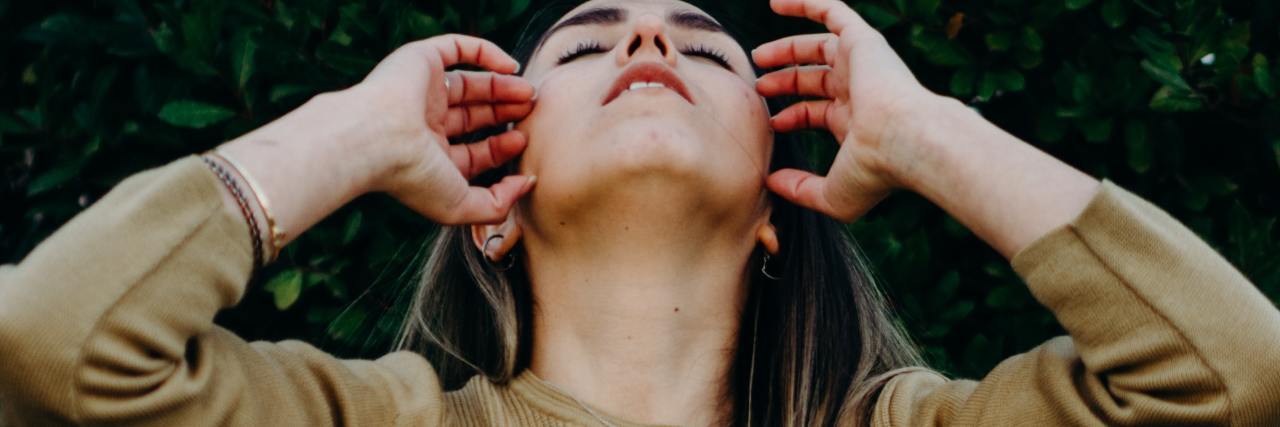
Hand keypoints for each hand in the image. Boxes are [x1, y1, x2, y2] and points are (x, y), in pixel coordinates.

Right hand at [353, 34, 536, 224]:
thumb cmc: (413, 177)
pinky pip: (457, 48)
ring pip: (469, 84)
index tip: (523, 143)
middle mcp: (422, 124)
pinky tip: (511, 67)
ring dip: (502, 86)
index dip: (500, 148)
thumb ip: (497, 204)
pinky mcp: (421, 60)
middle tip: (531, 111)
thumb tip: (526, 184)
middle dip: (504, 114)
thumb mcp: (460, 206)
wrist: (375, 138)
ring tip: (529, 93)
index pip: (471, 152)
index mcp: (427, 158)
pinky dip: (486, 52)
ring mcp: (421, 91)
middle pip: (473, 116)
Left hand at [754, 0, 939, 221]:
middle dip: (786, 82)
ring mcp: (863, 65)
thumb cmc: (875, 172)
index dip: (791, 116)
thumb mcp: (832, 194)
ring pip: (820, 47)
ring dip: (788, 50)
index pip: (818, 113)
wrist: (904, 139)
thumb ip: (800, 189)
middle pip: (815, 80)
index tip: (771, 123)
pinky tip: (776, 2)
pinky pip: (833, 11)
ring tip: (758, 57)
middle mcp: (861, 91)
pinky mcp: (862, 41)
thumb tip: (770, 183)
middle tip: (759, 85)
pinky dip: (805, 4)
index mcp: (856, 124)